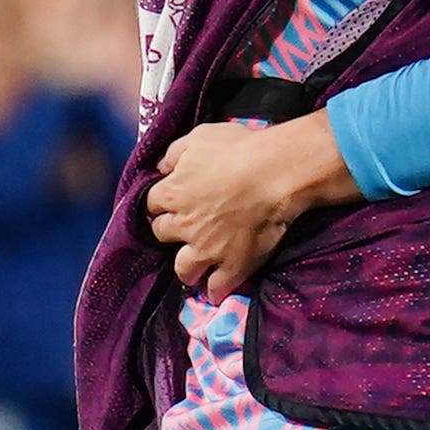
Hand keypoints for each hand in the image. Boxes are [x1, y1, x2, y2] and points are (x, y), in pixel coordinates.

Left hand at [146, 112, 357, 298]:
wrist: (276, 173)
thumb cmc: (238, 149)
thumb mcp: (199, 137)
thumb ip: (174, 153)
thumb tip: (160, 167)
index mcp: (172, 193)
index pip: (152, 203)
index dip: (163, 202)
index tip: (173, 201)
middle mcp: (183, 225)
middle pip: (163, 234)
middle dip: (172, 231)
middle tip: (187, 229)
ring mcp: (206, 249)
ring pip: (183, 268)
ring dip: (186, 268)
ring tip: (195, 268)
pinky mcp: (232, 265)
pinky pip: (217, 288)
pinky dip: (215, 291)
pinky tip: (216, 292)